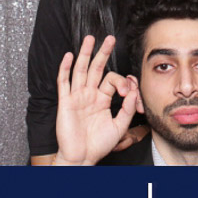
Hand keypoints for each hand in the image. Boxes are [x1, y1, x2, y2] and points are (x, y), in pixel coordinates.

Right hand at [54, 35, 139, 166]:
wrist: (81, 158)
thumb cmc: (98, 145)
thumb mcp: (119, 127)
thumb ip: (126, 109)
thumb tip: (133, 92)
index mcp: (101, 99)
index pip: (112, 80)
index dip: (122, 82)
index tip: (129, 92)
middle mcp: (89, 95)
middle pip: (96, 68)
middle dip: (103, 53)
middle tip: (110, 38)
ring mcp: (76, 97)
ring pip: (80, 70)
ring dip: (85, 54)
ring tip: (90, 39)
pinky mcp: (65, 103)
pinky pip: (64, 83)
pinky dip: (65, 68)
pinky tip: (69, 56)